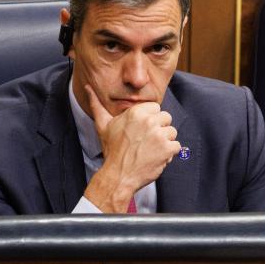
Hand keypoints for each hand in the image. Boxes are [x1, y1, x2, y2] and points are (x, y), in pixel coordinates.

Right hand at [82, 84, 180, 212]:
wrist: (118, 175)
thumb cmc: (112, 151)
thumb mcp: (103, 125)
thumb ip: (97, 105)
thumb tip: (87, 88)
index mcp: (136, 112)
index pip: (156, 108)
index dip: (151, 120)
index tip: (142, 130)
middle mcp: (149, 121)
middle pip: (167, 118)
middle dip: (159, 129)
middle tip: (146, 142)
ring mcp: (159, 135)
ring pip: (172, 132)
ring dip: (165, 142)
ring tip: (150, 150)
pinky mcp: (167, 148)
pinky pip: (177, 146)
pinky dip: (169, 154)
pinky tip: (156, 158)